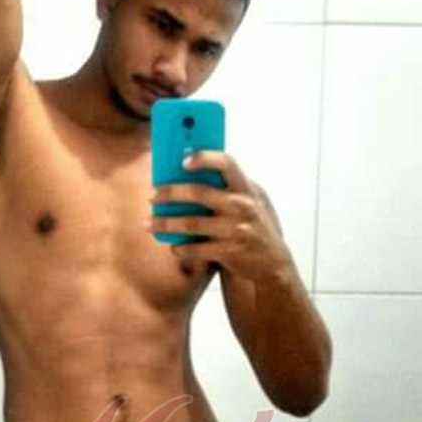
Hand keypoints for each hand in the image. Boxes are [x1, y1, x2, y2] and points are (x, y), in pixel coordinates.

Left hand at [148, 151, 290, 282]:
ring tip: (148, 223)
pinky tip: (173, 246)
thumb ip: (225, 185)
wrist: (272, 263)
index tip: (183, 160)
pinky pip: (196, 249)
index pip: (226, 163)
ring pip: (191, 223)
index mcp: (245, 188)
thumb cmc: (251, 223)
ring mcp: (235, 230)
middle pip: (199, 193)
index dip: (204, 158)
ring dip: (165, 223)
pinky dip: (180, 248)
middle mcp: (242, 206)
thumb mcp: (247, 199)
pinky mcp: (229, 252)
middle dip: (170, 193)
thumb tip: (184, 168)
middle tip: (152, 195)